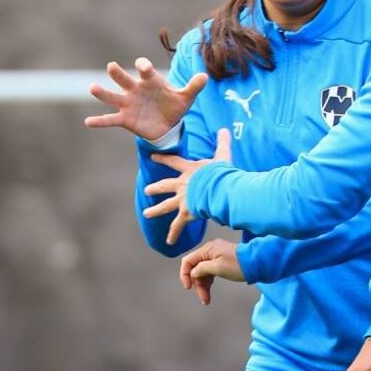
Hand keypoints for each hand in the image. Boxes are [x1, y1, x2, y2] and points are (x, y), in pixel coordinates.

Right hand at [84, 57, 207, 139]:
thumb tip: (205, 76)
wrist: (167, 126)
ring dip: (102, 93)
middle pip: (125, 79)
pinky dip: (100, 121)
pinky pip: (110, 120)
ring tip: (92, 88)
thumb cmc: (174, 106)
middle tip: (112, 66)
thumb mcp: (186, 98)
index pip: (145, 70)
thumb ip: (193, 87)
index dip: (144, 67)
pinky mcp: (124, 119)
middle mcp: (136, 90)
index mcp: (151, 81)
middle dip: (119, 74)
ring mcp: (128, 104)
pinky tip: (88, 122)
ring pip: (113, 96)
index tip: (144, 67)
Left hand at [142, 128, 231, 244]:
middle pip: (165, 185)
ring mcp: (182, 199)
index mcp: (190, 170)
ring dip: (156, 210)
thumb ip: (222, 143)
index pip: (173, 162)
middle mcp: (182, 184)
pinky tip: (169, 242)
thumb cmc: (220, 172)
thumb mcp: (222, 155)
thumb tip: (224, 129)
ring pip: (165, 205)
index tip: (153, 157)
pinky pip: (178, 225)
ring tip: (146, 214)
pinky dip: (174, 234)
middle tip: (147, 190)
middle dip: (155, 188)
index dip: (163, 159)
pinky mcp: (186, 212)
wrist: (216, 188)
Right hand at [178, 238, 243, 305]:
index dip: (185, 275)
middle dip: (197, 284)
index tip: (189, 287)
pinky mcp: (222, 262)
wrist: (258, 263)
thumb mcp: (218, 267)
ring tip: (206, 300)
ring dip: (203, 286)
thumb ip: (202, 269)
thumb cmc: (238, 264)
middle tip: (203, 298)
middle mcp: (210, 251)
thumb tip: (193, 272)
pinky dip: (209, 283)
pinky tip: (209, 292)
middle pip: (195, 269)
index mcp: (207, 249)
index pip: (188, 261)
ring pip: (203, 273)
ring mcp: (216, 257)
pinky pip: (210, 273)